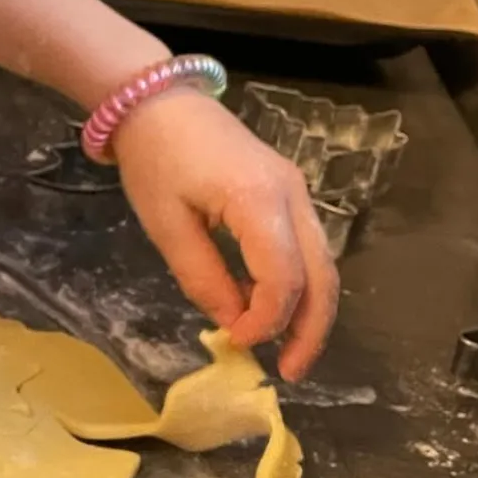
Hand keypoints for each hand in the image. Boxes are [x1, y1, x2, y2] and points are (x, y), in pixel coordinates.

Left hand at [113, 88, 339, 380]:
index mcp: (259, 199)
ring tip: (288, 354)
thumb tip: (232, 323)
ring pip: (322, 263)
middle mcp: (292, 195)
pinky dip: (297, 287)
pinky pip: (305, 249)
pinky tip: (274, 316)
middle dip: (311, 329)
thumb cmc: (156, 162)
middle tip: (291, 373)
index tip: (239, 343)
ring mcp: (296, 192)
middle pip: (322, 274)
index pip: (284, 275)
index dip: (268, 320)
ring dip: (310, 312)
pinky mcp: (287, 195)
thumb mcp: (167, 227)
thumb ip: (203, 278)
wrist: (159, 104)